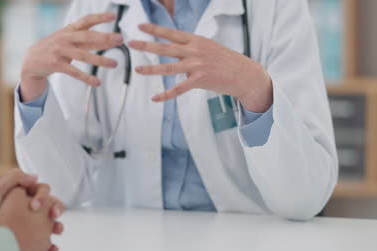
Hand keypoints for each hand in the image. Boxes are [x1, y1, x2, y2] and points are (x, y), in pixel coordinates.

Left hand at [0, 169, 64, 246]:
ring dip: (59, 225)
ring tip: (57, 232)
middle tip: (54, 216)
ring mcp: (32, 222)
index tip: (34, 207)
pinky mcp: (31, 236)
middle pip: (52, 204)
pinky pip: (46, 240)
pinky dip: (51, 244)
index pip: (43, 189)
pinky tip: (52, 248)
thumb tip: (36, 177)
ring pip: (53, 222)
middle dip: (57, 208)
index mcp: (25, 192)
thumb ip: (15, 177)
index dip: (44, 196)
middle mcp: (31, 206)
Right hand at [20, 12, 123, 101]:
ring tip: (114, 64)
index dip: (99, 17)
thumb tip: (109, 39)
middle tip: (120, 39)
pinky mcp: (56, 65)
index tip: (113, 16)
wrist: (31, 59)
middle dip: (105, 38)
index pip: (86, 20)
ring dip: (100, 60)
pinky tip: (97, 82)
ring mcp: (60, 51)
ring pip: (84, 56)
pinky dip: (87, 78)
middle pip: (87, 37)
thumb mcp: (69, 39)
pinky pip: (74, 72)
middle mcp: (65, 38)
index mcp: (69, 30)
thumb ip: (87, 39)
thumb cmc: (55, 47)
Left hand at [128, 24, 273, 112]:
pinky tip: (155, 98)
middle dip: (147, 44)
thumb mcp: (209, 48)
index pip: (172, 33)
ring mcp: (198, 65)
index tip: (140, 25)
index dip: (155, 29)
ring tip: (137, 69)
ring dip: (152, 69)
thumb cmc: (226, 62)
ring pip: (170, 67)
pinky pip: (179, 89)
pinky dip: (166, 94)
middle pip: (167, 47)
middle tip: (131, 43)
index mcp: (196, 41)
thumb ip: (191, 50)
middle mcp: (195, 51)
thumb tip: (177, 55)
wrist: (245, 74)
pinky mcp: (201, 80)